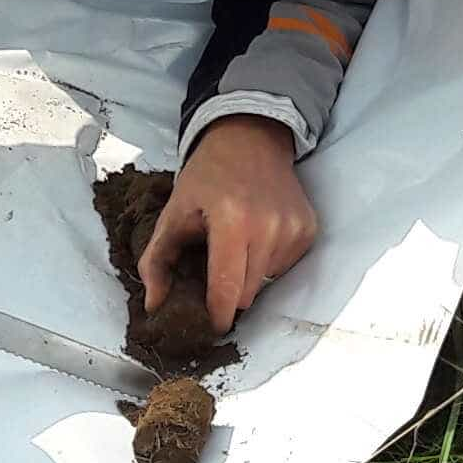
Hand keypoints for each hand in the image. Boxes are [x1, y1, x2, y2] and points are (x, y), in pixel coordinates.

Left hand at [142, 114, 315, 331]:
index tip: (206, 323)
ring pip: (265, 283)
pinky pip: (283, 268)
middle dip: (226, 293)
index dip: (215, 315)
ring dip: (247, 276)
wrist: (249, 139)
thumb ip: (157, 261)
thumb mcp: (173, 213)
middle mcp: (269, 227)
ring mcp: (293, 228)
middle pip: (246, 294)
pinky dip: (266, 262)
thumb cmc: (207, 177)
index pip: (226, 290)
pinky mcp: (308, 229)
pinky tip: (256, 236)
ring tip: (235, 245)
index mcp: (232, 221)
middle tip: (212, 270)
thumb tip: (154, 306)